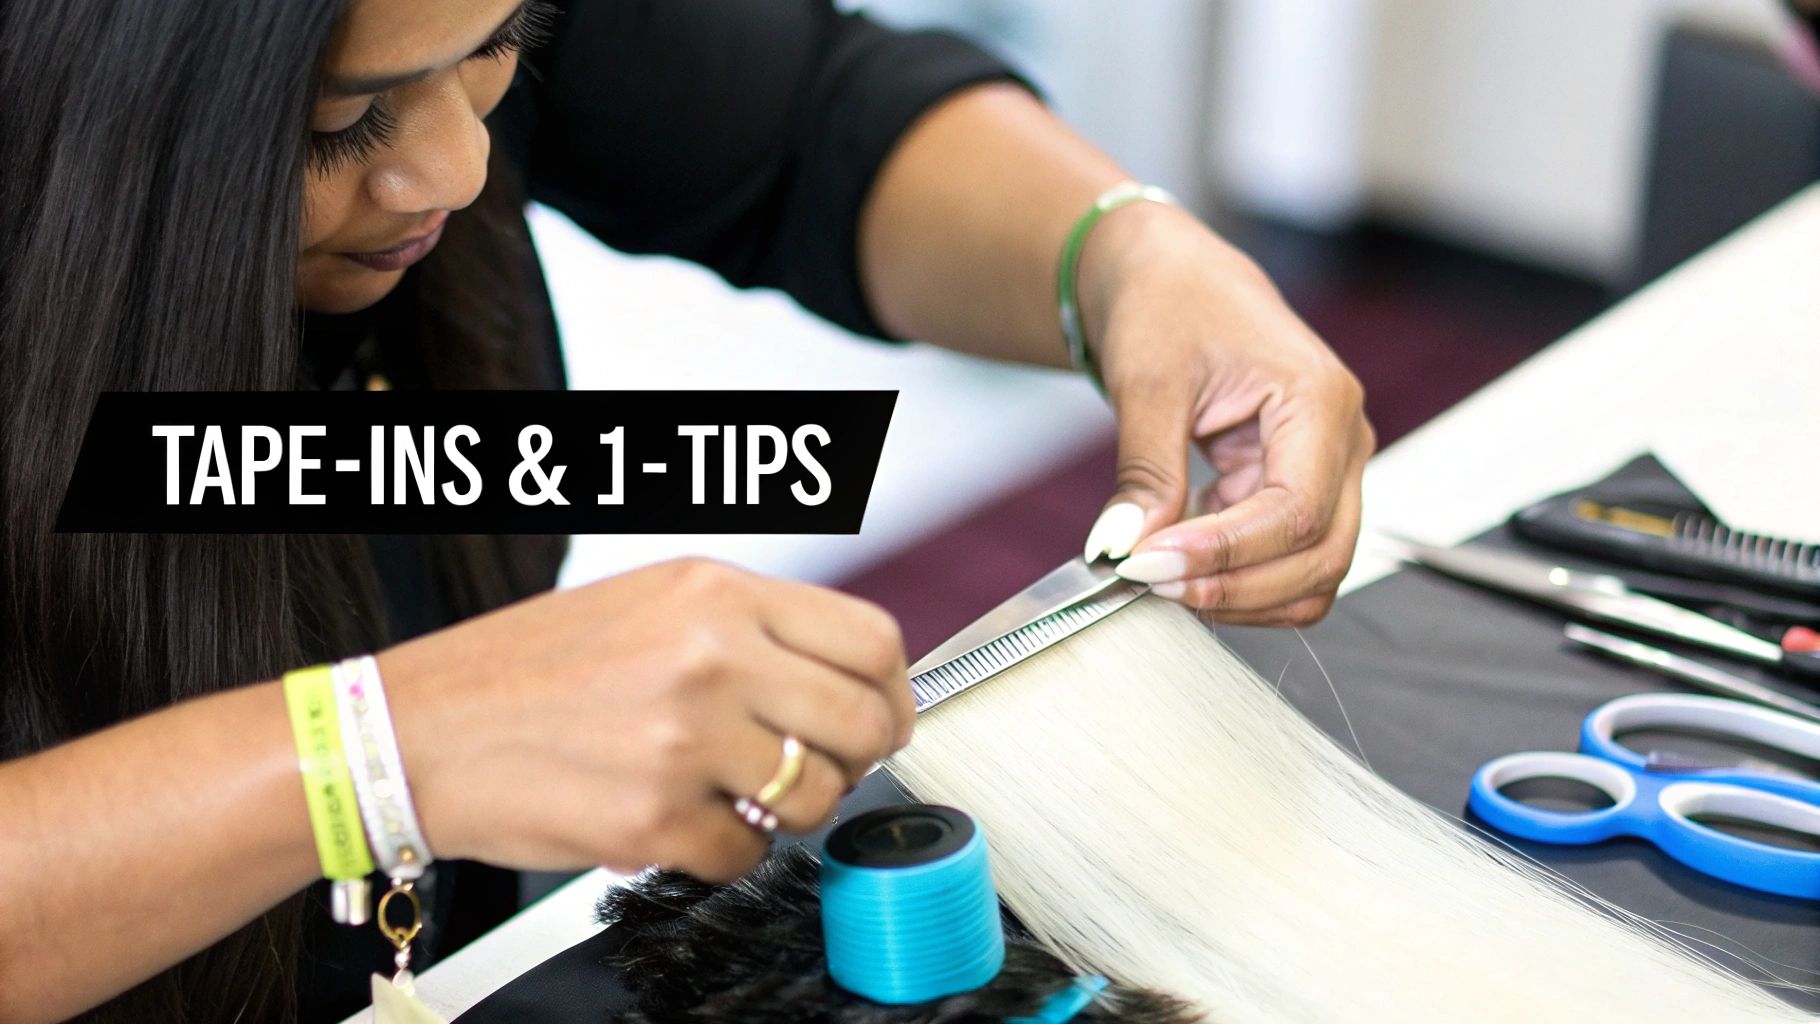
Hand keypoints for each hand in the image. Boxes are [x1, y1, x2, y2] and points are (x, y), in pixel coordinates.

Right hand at [380, 559, 910, 881]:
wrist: (415, 731)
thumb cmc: (524, 671)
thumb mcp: (650, 603)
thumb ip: (749, 630)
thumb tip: (843, 678)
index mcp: (715, 594)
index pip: (870, 640)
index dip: (893, 691)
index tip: (883, 718)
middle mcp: (711, 656)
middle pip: (863, 723)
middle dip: (855, 760)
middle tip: (818, 770)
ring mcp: (685, 739)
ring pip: (815, 799)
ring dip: (785, 812)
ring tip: (730, 793)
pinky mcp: (654, 819)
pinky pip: (746, 857)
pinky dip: (722, 853)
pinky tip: (676, 822)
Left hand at [1077, 203, 1373, 625]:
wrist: (1167, 278)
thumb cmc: (1167, 303)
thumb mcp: (1148, 384)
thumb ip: (1146, 472)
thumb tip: (1125, 547)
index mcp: (1319, 400)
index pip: (1296, 512)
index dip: (1225, 553)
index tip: (1148, 564)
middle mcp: (1342, 439)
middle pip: (1321, 555)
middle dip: (1236, 586)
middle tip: (1148, 580)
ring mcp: (1327, 469)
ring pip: (1312, 570)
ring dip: (1241, 593)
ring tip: (1160, 578)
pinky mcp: (1297, 487)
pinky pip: (1285, 559)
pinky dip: (1236, 578)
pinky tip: (1176, 563)